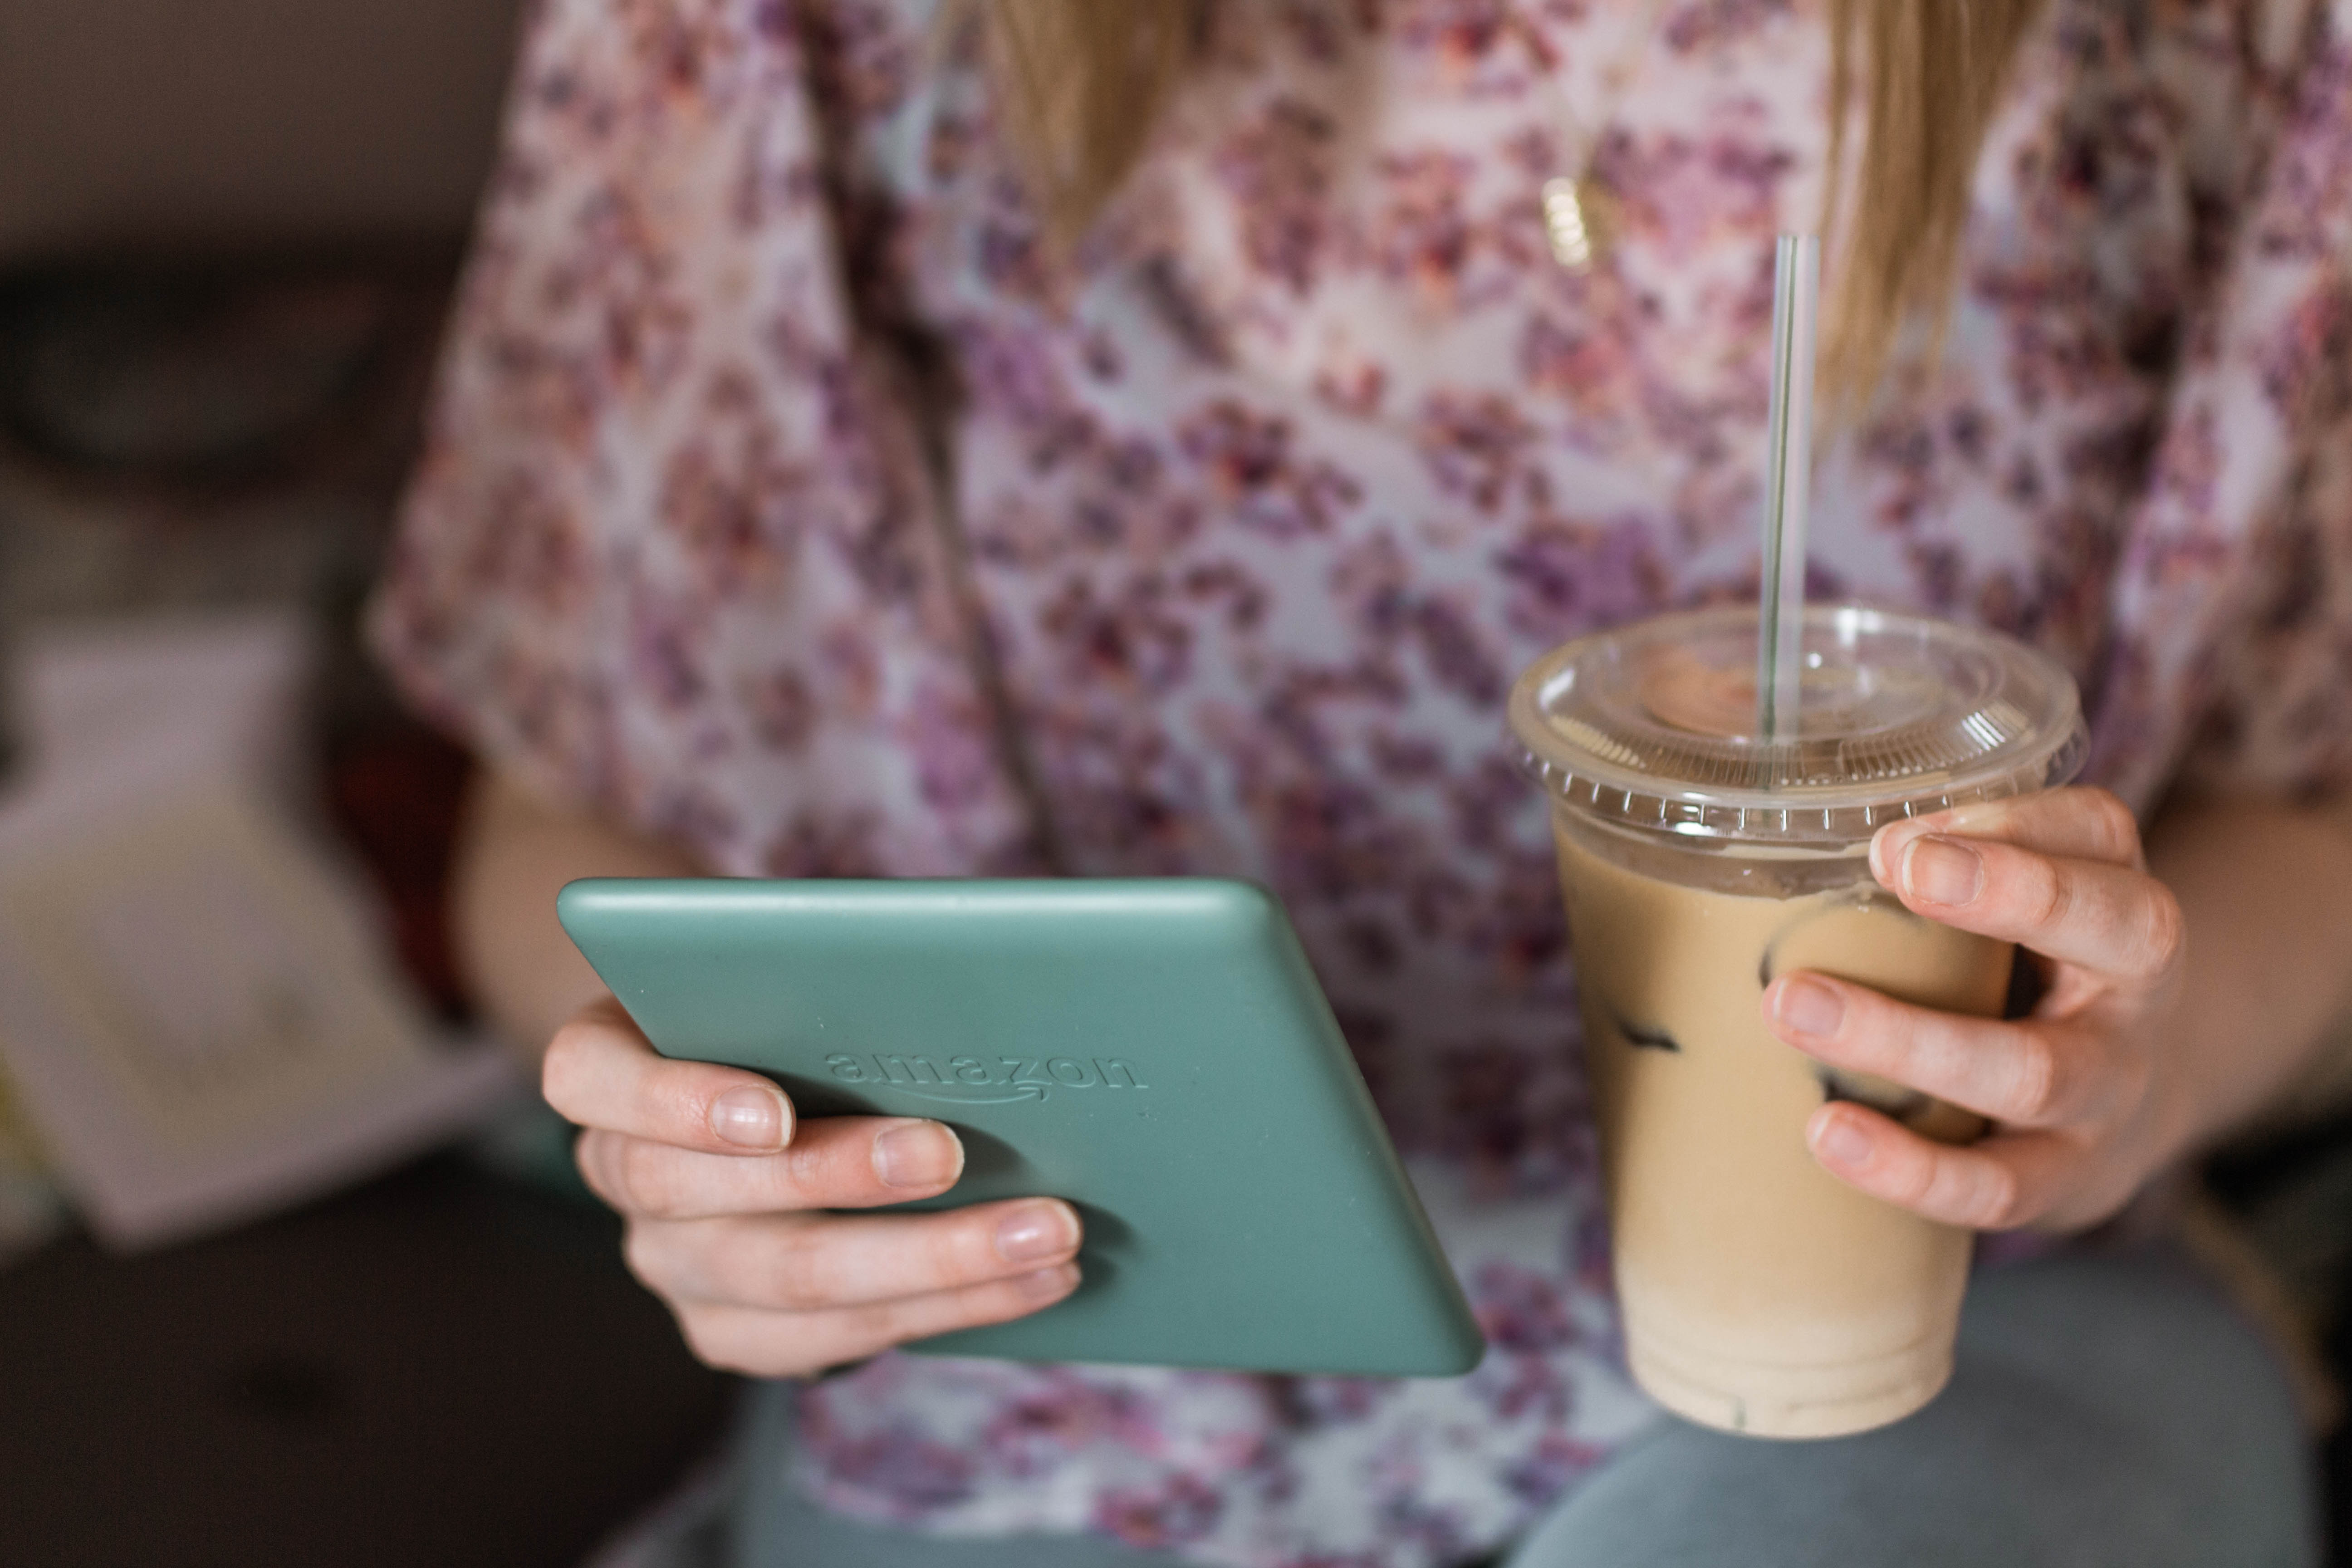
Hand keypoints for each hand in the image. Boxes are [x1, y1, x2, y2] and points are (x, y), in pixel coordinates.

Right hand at [542, 996, 1082, 1375]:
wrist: (753, 1084)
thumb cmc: (777, 998)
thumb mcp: (777, 961)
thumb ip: (823, 966)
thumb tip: (963, 969)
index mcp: (602, 1066)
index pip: (595, 1078)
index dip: (677, 1101)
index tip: (773, 1113)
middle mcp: (620, 1175)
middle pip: (713, 1197)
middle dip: (845, 1178)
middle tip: (955, 1155)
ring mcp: (675, 1266)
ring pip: (792, 1285)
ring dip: (935, 1262)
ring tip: (1047, 1235)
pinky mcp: (734, 1330)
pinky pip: (837, 1342)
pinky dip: (950, 1309)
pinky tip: (1036, 1281)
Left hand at [1761, 787, 2189, 1232]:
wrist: (2114, 1116)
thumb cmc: (2032, 977)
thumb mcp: (2016, 904)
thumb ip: (1950, 861)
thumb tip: (1870, 848)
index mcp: (2121, 901)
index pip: (2102, 833)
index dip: (2016, 825)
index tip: (1906, 833)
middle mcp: (2135, 993)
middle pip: (2116, 933)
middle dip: (2004, 895)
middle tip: (1890, 871)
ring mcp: (2108, 1094)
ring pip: (2031, 1072)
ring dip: (1904, 1040)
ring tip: (1790, 1009)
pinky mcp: (2064, 1181)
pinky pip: (1996, 1187)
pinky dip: (1910, 1167)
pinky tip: (1826, 1131)